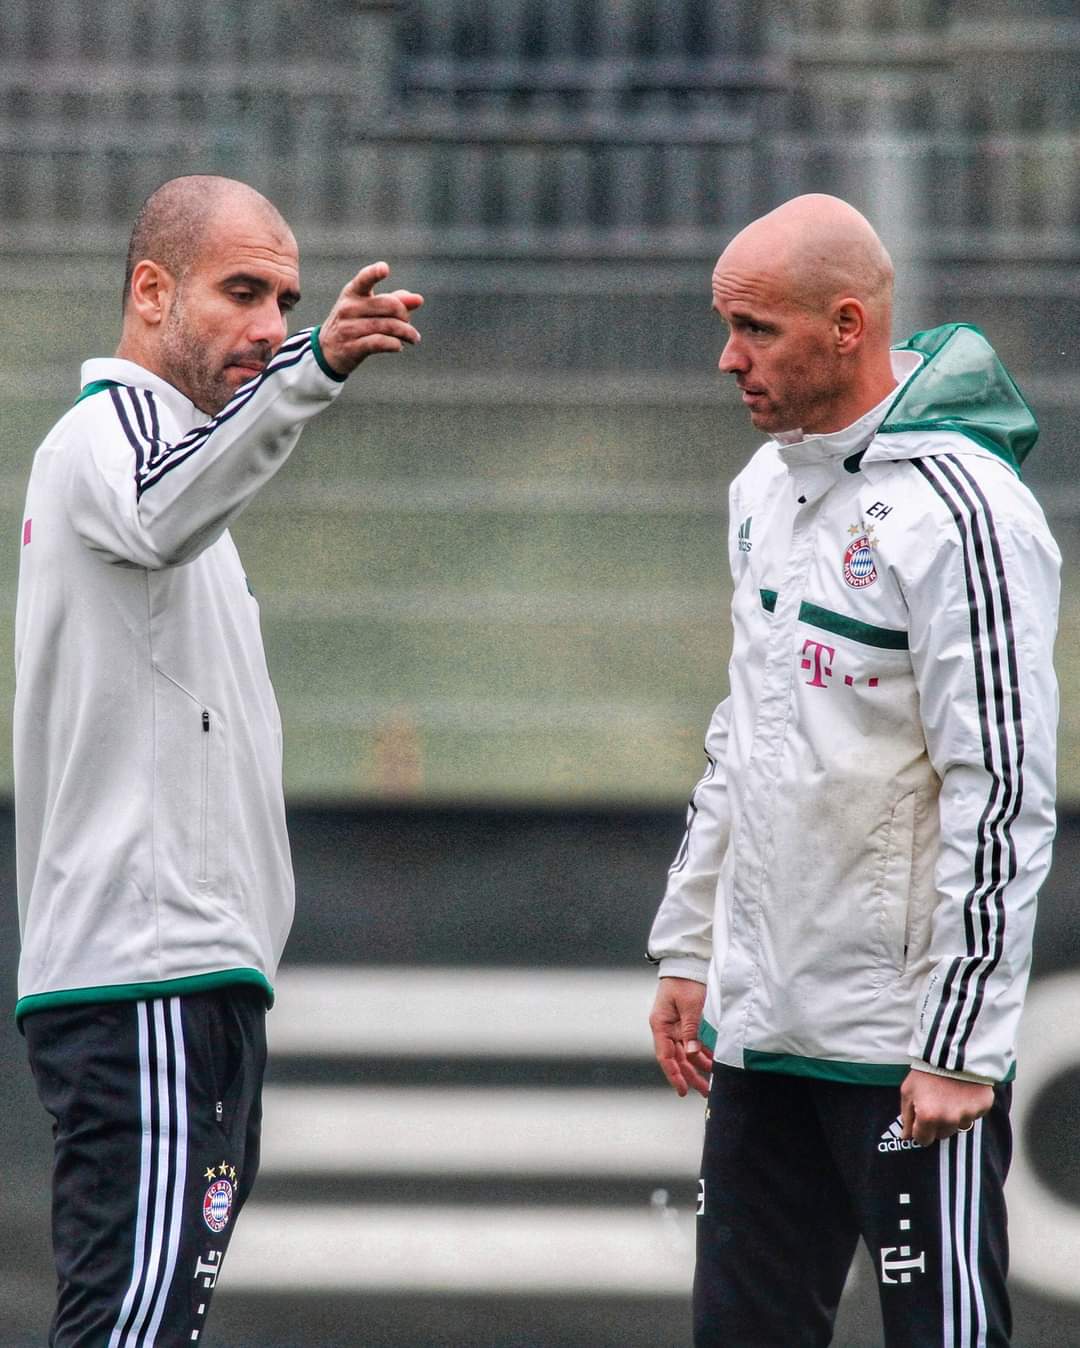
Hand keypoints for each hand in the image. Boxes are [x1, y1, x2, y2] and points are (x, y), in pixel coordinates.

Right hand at [317, 261, 422, 374]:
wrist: (327, 351)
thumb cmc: (354, 324)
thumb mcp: (369, 308)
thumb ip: (395, 301)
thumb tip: (419, 299)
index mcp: (353, 292)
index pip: (364, 279)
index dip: (374, 273)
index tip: (385, 268)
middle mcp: (349, 308)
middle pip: (388, 305)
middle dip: (405, 315)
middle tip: (409, 324)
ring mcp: (348, 328)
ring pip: (387, 326)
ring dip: (406, 333)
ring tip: (414, 338)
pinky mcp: (351, 347)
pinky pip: (379, 342)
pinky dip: (394, 344)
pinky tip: (399, 346)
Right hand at [649, 976, 712, 1098]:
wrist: (687, 963)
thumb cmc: (684, 981)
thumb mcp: (689, 1006)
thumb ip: (691, 1030)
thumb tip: (693, 1054)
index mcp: (661, 1025)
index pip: (665, 1056)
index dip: (674, 1075)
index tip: (682, 1090)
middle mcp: (667, 1029)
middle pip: (678, 1058)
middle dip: (690, 1076)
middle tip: (705, 1091)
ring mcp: (677, 1026)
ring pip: (687, 1053)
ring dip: (699, 1067)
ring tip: (712, 1082)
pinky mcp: (688, 1023)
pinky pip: (695, 1043)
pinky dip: (703, 1054)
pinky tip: (714, 1063)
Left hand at [900, 1069, 992, 1145]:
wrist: (952, 1052)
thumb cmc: (926, 1070)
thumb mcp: (908, 1090)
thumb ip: (906, 1116)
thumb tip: (905, 1136)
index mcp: (928, 1117)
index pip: (923, 1140)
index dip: (920, 1130)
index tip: (921, 1121)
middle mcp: (949, 1120)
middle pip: (942, 1134)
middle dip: (937, 1123)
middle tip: (936, 1103)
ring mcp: (968, 1115)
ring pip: (959, 1125)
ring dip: (954, 1116)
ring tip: (950, 1095)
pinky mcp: (983, 1107)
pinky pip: (974, 1115)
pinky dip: (969, 1107)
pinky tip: (963, 1092)